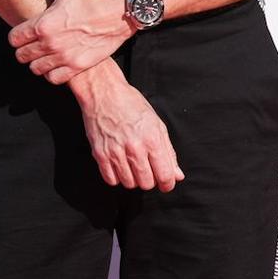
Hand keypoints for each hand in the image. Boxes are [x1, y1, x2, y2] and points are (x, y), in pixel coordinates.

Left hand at [8, 0, 130, 81]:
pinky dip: (53, 73)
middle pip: (22, 56)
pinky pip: (54, 79)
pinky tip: (58, 63)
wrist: (123, 10)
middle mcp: (51, 43)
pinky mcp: (79, 65)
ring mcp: (65, 56)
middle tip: (36, 42)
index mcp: (43, 24)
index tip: (25, 32)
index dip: (17, 35)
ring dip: (38, 62)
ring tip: (46, 54)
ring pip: (36, 69)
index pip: (13, 39)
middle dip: (25, 49)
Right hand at [70, 60, 182, 191]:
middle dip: (151, 181)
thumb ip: (168, 152)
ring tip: (133, 165)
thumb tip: (177, 175)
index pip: (164, 175)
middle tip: (149, 170)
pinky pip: (111, 180)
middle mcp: (134, 148)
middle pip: (146, 183)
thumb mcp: (157, 125)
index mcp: (152, 140)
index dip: (168, 184)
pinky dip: (117, 177)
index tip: (167, 183)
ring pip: (129, 184)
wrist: (105, 94)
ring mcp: (115, 152)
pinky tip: (121, 165)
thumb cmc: (133, 106)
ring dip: (134, 179)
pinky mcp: (99, 154)